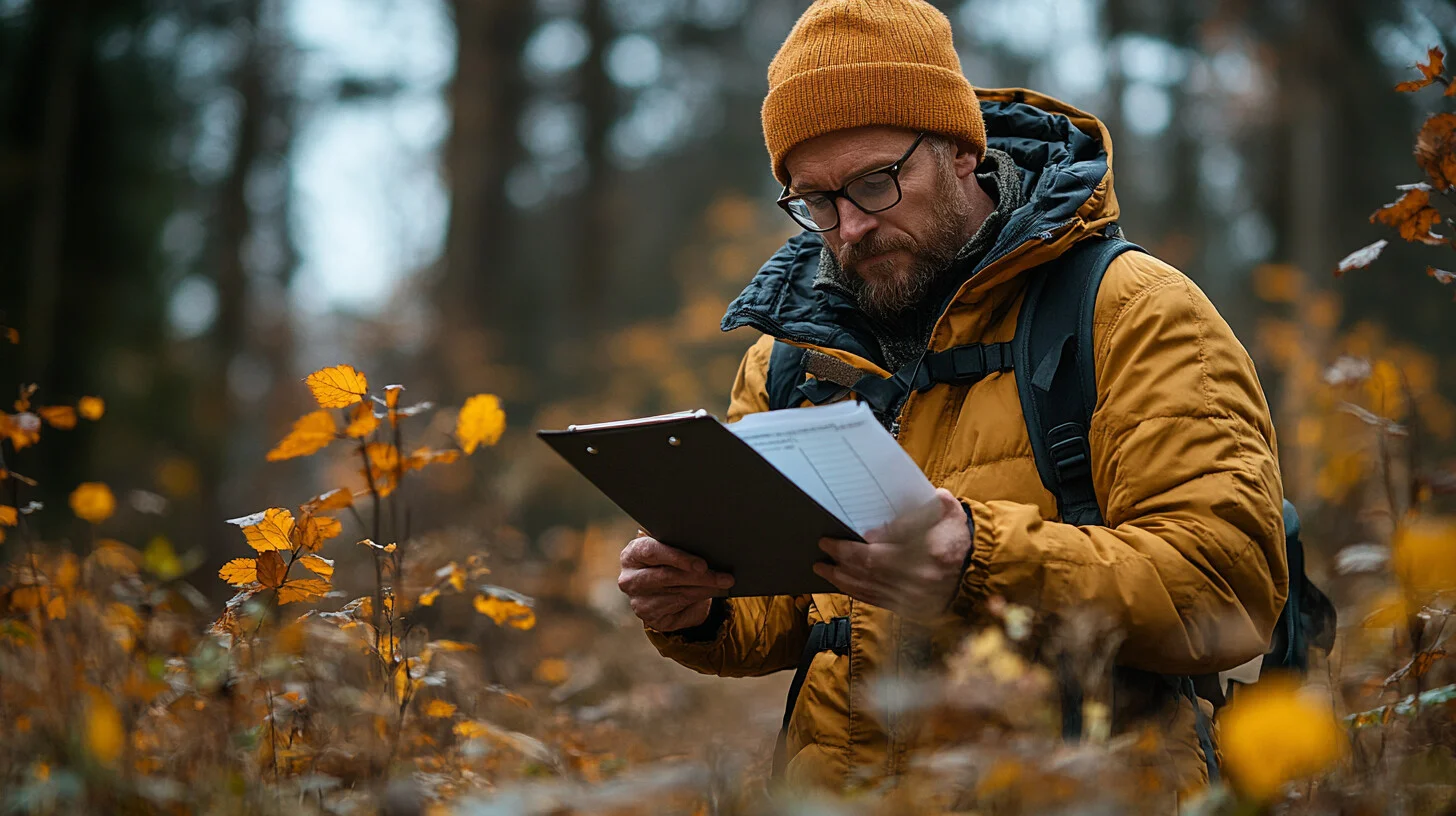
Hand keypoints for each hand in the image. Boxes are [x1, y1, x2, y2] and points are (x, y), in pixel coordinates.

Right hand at [618, 535, 734, 630]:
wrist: (662, 587)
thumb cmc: (669, 560)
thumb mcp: (671, 549)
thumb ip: (680, 544)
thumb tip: (709, 546)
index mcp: (632, 554)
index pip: (651, 551)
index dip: (677, 557)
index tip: (702, 564)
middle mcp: (630, 578)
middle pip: (667, 576)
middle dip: (700, 577)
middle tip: (724, 577)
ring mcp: (638, 600)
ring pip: (678, 593)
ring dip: (705, 589)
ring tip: (724, 583)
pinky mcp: (649, 617)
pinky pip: (680, 607)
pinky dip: (700, 599)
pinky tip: (713, 593)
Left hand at [813, 488, 971, 622]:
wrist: (975, 568)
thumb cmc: (955, 534)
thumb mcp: (946, 510)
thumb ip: (921, 509)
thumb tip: (883, 526)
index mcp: (935, 549)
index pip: (894, 542)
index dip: (869, 540)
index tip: (850, 534)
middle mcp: (923, 576)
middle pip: (874, 567)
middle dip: (844, 557)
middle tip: (824, 546)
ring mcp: (916, 596)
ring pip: (871, 587)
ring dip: (842, 578)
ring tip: (822, 567)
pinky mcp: (910, 608)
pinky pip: (876, 600)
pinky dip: (855, 592)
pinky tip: (840, 583)